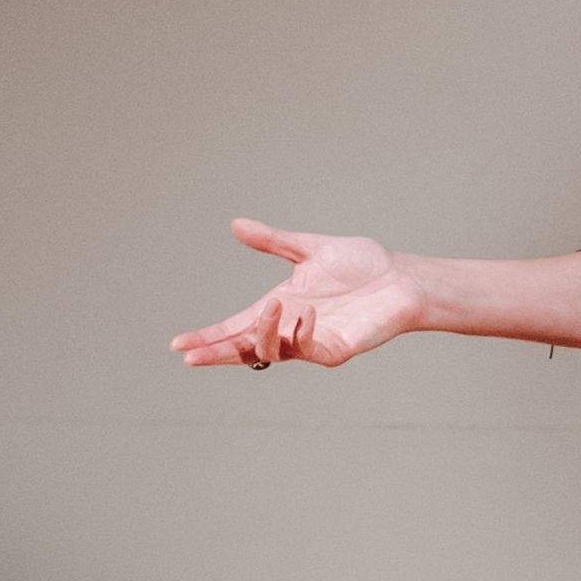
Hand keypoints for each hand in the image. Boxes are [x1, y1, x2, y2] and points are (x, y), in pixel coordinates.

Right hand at [174, 226, 419, 372]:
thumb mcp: (309, 248)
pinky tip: (305, 313)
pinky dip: (299, 332)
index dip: (208, 337)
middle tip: (190, 355)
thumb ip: (273, 241)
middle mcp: (289, 327)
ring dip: (262, 331)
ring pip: (270, 351)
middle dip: (216, 353)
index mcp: (279, 306)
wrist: (402, 276)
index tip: (177, 345)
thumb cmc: (363, 264)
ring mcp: (311, 341)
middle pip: (243, 348)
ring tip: (273, 305)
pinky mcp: (335, 349)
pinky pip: (306, 348)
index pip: (235, 327)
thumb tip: (236, 224)